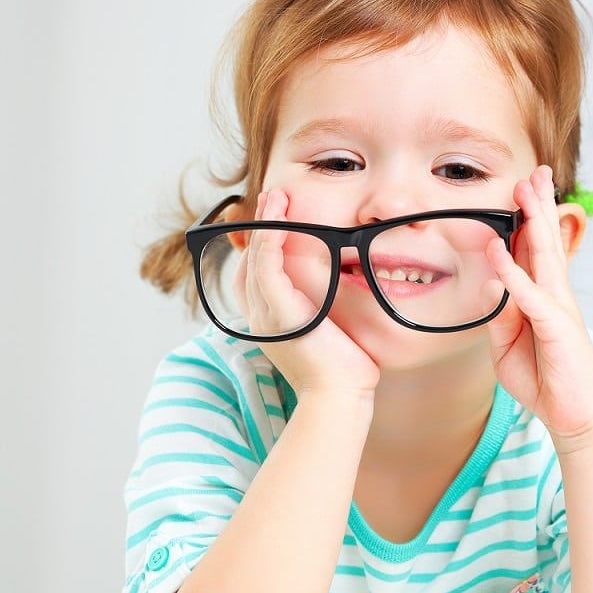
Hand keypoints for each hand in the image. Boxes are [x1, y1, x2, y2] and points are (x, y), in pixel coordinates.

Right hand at [234, 190, 379, 401]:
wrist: (341, 395)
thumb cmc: (342, 367)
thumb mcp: (328, 327)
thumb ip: (322, 303)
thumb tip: (336, 279)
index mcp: (268, 320)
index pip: (252, 273)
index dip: (259, 242)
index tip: (274, 216)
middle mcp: (259, 317)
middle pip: (249, 261)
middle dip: (259, 226)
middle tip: (272, 197)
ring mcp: (265, 318)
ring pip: (256, 260)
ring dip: (264, 224)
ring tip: (274, 198)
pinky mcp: (279, 317)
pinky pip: (267, 270)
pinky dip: (271, 242)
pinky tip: (279, 220)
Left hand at [485, 167, 592, 439]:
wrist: (576, 415)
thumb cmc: (546, 380)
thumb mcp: (508, 346)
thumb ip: (500, 315)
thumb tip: (492, 286)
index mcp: (544, 297)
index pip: (535, 251)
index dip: (530, 219)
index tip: (524, 189)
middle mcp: (555, 295)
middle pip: (545, 241)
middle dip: (538, 205)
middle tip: (533, 172)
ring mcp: (558, 308)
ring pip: (544, 256)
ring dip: (534, 222)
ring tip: (524, 191)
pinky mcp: (556, 327)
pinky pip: (530, 295)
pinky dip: (513, 272)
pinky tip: (499, 252)